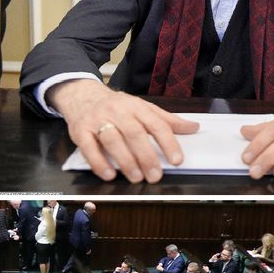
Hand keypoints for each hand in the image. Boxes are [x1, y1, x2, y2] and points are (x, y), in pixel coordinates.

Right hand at [46, 79, 197, 182]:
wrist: (81, 95)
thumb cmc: (115, 105)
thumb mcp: (142, 107)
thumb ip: (166, 120)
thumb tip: (193, 127)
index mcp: (135, 106)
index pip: (155, 124)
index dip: (168, 143)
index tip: (176, 160)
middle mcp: (117, 111)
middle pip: (134, 133)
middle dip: (146, 156)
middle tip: (155, 175)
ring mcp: (97, 120)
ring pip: (113, 140)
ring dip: (126, 161)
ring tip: (136, 177)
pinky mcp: (80, 130)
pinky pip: (89, 147)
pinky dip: (99, 162)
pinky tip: (109, 174)